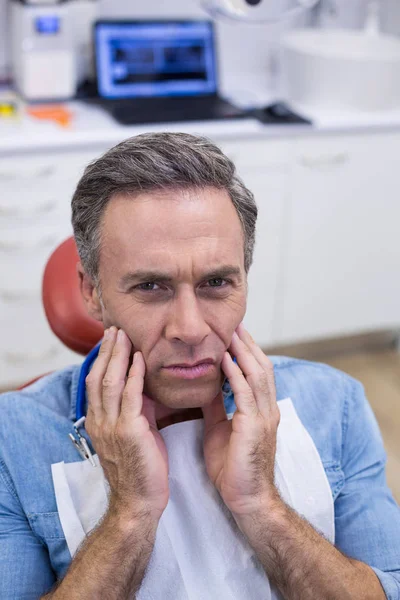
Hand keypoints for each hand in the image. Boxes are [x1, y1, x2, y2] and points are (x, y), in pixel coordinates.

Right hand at [85, 327, 168, 521]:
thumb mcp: (133, 433)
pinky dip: (133, 375)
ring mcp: (111, 426)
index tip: (111, 340)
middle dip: (107, 351)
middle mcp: (100, 421)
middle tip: (115, 329)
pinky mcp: (129, 431)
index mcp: (98, 422)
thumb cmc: (140, 468)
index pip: (95, 383)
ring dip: (117, 356)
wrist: (139, 501)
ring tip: (124, 336)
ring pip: (110, 382)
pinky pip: (130, 396)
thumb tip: (142, 385)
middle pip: (98, 377)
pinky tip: (139, 358)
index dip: (102, 359)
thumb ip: (134, 408)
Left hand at [202, 323, 279, 517]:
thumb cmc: (233, 467)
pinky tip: (226, 360)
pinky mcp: (254, 426)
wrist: (246, 499)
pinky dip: (236, 374)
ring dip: (244, 352)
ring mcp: (264, 417)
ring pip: (258, 374)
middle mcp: (267, 409)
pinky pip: (246, 394)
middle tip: (234, 323)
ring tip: (231, 333)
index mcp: (261, 410)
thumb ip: (217, 405)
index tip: (233, 332)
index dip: (247, 351)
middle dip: (248, 344)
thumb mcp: (221, 429)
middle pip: (261, 366)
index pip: (257, 371)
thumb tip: (206, 385)